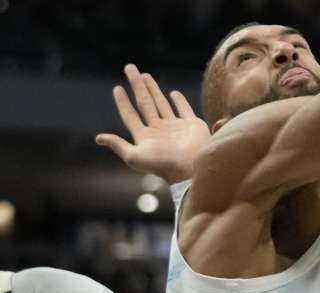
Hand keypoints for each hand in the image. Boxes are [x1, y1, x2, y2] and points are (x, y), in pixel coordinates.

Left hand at [96, 64, 209, 183]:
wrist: (191, 168)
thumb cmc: (162, 165)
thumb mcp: (134, 156)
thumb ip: (118, 145)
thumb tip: (98, 138)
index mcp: (145, 136)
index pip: (130, 115)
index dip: (122, 102)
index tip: (117, 88)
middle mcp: (159, 130)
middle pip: (145, 103)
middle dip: (137, 86)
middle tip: (130, 68)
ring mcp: (176, 127)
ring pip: (162, 104)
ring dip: (153, 89)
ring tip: (145, 75)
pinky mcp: (193, 125)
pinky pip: (184, 109)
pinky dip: (179, 101)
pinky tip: (173, 93)